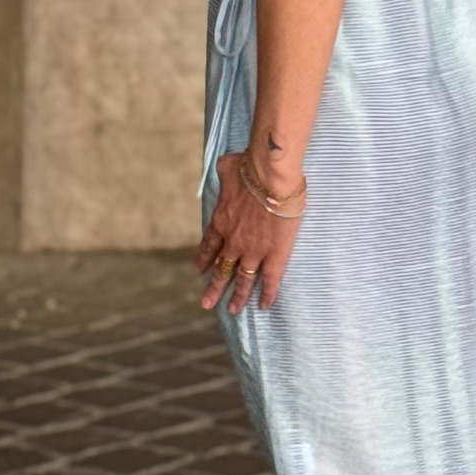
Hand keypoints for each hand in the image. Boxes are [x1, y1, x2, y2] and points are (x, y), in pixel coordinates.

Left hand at [195, 151, 302, 313]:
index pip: (209, 247)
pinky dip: (268, 293)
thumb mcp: (227, 167)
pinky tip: (264, 306)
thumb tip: (225, 165)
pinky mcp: (274, 255)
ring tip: (233, 310)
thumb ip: (224, 171)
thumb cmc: (249, 168)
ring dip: (237, 296)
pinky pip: (270, 279)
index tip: (200, 271)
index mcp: (221, 223)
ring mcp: (253, 251)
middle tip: (207, 303)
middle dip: (214, 287)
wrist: (269, 177)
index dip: (205, 260)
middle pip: (222, 269)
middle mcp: (233, 242)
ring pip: (243, 280)